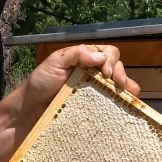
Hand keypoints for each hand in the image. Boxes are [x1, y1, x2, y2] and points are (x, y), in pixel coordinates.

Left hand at [24, 43, 139, 116]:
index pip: (107, 53)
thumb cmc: (41, 82)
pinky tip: (128, 104)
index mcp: (85, 59)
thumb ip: (76, 54)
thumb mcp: (55, 62)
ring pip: (117, 85)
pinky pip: (110, 102)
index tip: (106, 73)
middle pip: (116, 68)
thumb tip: (101, 56)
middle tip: (119, 83)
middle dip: (121, 73)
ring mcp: (95, 91)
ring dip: (127, 87)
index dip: (111, 60)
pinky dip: (122, 101)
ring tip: (130, 94)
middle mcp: (93, 73)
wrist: (30, 108)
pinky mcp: (94, 107)